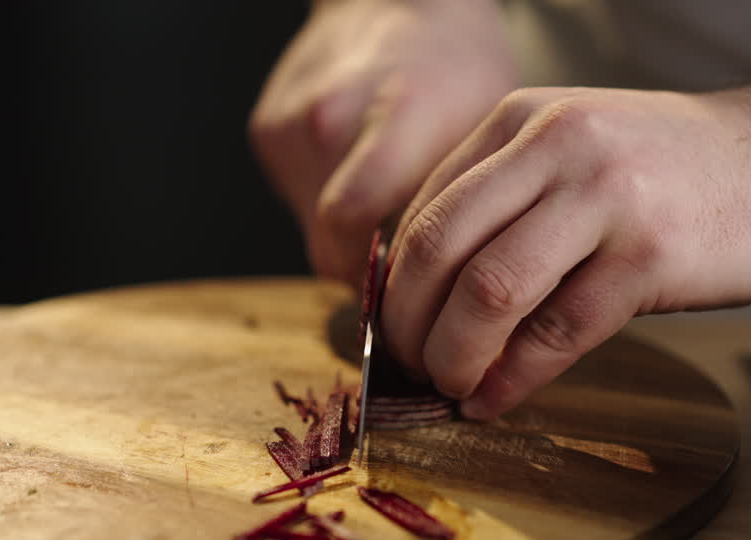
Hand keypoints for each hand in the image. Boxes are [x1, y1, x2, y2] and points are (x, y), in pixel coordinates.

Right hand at [248, 0, 516, 286]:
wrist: (402, 4)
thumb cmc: (456, 71)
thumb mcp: (484, 139)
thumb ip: (458, 216)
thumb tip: (444, 298)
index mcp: (395, 116)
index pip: (353, 225)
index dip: (376, 279)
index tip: (409, 297)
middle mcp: (329, 117)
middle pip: (327, 242)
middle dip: (365, 268)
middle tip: (407, 271)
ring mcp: (289, 122)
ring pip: (309, 227)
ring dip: (346, 237)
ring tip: (389, 208)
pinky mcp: (265, 129)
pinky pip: (296, 198)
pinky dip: (326, 203)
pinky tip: (360, 175)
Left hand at [382, 84, 750, 418]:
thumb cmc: (672, 169)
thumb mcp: (571, 154)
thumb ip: (502, 202)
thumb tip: (427, 292)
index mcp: (519, 121)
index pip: (423, 211)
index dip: (394, 285)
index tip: (392, 331)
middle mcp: (552, 147)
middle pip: (436, 249)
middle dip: (406, 324)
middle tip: (406, 367)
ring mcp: (603, 198)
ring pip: (487, 291)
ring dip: (453, 355)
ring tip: (449, 386)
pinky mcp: (649, 256)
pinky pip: (557, 331)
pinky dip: (513, 376)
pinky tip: (496, 398)